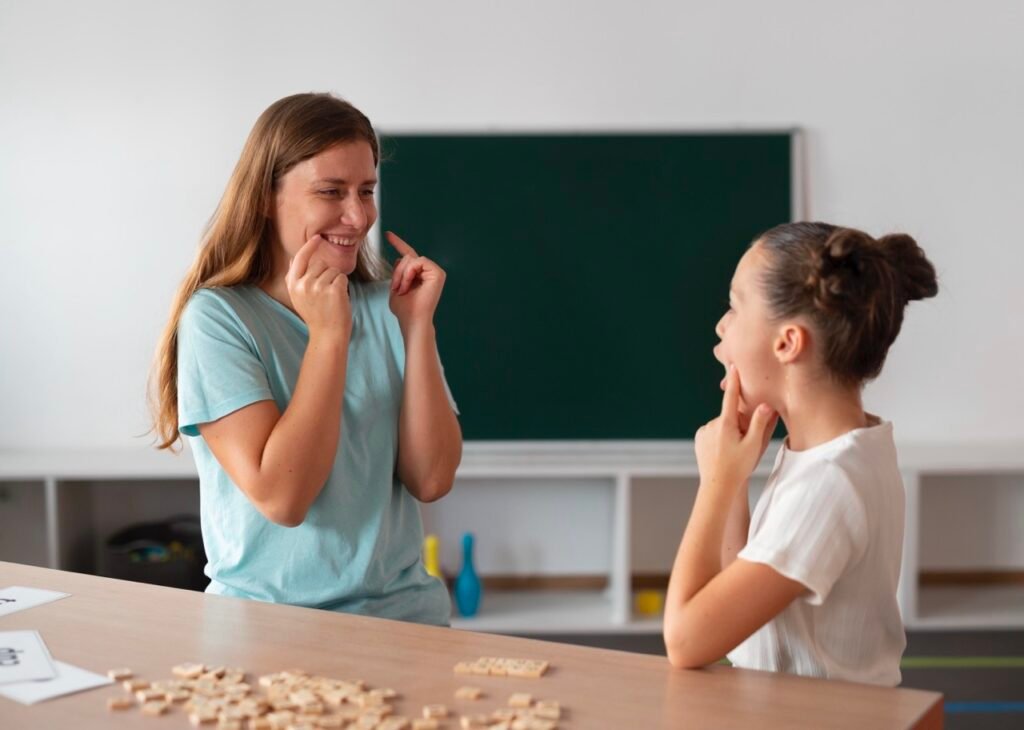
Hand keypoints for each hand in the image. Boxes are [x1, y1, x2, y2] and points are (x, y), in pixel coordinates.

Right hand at [286, 235, 351, 337]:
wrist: (328, 335)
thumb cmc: (316, 315)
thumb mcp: (298, 297)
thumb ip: (295, 278)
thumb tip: (293, 258)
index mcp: (293, 284)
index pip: (300, 258)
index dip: (309, 246)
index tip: (317, 237)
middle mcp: (303, 284)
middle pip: (320, 264)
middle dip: (327, 274)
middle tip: (326, 295)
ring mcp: (318, 287)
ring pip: (332, 270)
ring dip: (336, 281)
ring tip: (331, 299)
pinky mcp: (333, 290)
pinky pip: (342, 277)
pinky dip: (344, 287)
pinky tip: (338, 300)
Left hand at [386, 231, 445, 332]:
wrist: (412, 320)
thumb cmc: (404, 309)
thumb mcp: (395, 287)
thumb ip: (397, 273)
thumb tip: (399, 258)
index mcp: (420, 274)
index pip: (409, 255)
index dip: (398, 243)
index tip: (387, 234)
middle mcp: (429, 271)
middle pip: (407, 256)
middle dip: (397, 271)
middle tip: (394, 288)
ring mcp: (435, 272)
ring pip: (411, 258)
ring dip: (401, 274)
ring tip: (401, 289)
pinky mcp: (438, 273)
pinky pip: (418, 262)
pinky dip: (408, 273)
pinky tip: (407, 285)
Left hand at [695, 366, 776, 488]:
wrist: (717, 487)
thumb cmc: (738, 467)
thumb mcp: (753, 445)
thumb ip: (760, 423)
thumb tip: (766, 405)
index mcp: (725, 424)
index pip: (730, 397)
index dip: (733, 382)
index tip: (733, 366)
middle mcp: (711, 425)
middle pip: (729, 416)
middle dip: (738, 424)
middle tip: (744, 444)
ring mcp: (703, 432)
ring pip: (721, 426)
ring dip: (729, 433)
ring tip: (732, 452)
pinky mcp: (698, 439)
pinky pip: (713, 433)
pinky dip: (719, 438)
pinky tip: (723, 452)